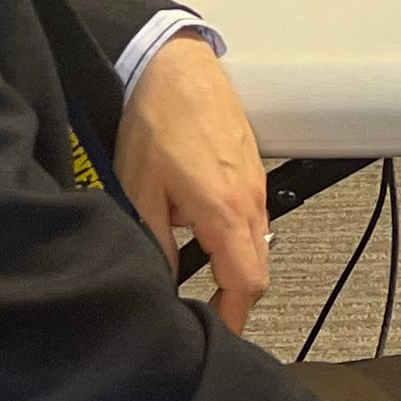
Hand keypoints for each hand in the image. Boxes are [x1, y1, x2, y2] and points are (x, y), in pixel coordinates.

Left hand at [116, 33, 269, 334]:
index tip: (217, 333)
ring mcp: (255, 182)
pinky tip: (202, 227)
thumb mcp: (140, 191)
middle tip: (207, 312)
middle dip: (237, 296)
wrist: (176, 67)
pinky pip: (253, 214)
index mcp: (225, 211)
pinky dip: (235, 234)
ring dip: (235, 263)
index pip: (247, 282)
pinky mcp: (250, 166)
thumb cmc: (158, 121)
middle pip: (259, 267)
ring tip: (199, 271)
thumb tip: (160, 280)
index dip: (234, 316)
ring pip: (258, 240)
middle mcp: (250, 200)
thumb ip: (155, 243)